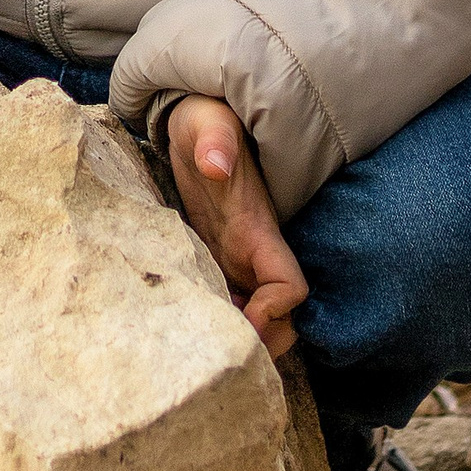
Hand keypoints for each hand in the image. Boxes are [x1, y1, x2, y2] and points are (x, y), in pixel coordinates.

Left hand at [164, 95, 306, 355]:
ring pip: (256, 318)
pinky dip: (213, 323)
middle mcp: (253, 254)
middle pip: (281, 318)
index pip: (291, 287)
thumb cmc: (203, 119)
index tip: (240, 317)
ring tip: (192, 340)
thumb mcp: (207, 121)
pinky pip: (227, 306)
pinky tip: (180, 323)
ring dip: (234, 336)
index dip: (275, 311)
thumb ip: (215, 138)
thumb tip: (215, 165)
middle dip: (260, 342)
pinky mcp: (213, 263)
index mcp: (258, 230)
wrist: (193, 123)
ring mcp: (235, 262)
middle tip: (210, 351)